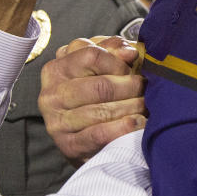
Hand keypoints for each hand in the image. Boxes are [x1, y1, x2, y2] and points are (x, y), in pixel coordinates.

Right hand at [39, 36, 145, 164]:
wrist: (86, 140)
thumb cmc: (95, 95)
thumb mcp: (100, 66)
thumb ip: (113, 50)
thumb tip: (129, 52)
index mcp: (56, 68)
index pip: (91, 55)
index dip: (118, 62)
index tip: (133, 67)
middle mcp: (51, 94)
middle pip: (99, 86)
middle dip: (130, 87)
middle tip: (145, 90)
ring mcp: (57, 121)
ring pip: (101, 111)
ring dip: (131, 108)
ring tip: (145, 107)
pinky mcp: (67, 145)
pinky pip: (99, 135)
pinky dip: (122, 129)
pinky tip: (137, 123)